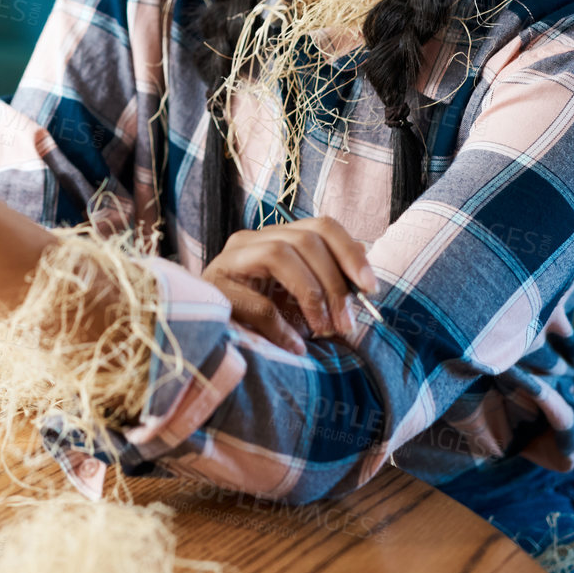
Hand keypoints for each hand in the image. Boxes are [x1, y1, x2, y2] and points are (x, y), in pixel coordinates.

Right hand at [200, 216, 378, 352]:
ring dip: (312, 294)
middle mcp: (251, 240)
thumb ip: (325, 284)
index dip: (350, 252)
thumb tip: (363, 278)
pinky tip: (294, 346)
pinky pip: (257, 301)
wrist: (203, 337)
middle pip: (306, 239)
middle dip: (335, 282)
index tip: (371, 289)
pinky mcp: (214, 288)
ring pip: (280, 253)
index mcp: (276, 237)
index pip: (321, 226)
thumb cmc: (258, 320)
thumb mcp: (297, 299)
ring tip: (323, 329)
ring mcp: (229, 260)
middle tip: (347, 324)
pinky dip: (282, 326)